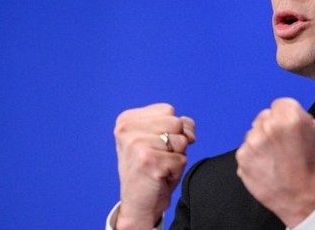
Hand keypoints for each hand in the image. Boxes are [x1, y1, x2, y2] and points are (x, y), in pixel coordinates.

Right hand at [114, 103, 195, 229]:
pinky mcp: (149, 161)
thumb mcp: (158, 139)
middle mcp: (127, 129)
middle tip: (159, 157)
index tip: (157, 145)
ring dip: (177, 156)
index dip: (173, 128)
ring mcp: (137, 144)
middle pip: (176, 122)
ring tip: (160, 166)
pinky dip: (176, 170)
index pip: (168, 109)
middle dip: (176, 142)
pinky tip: (161, 176)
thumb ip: (175, 125)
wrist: (138, 205)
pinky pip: (181, 158)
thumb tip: (189, 131)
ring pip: (181, 140)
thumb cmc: (150, 169)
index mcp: (126, 120)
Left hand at [236, 98, 314, 227]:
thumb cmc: (310, 166)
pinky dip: (253, 156)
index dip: (284, 116)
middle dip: (271, 127)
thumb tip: (293, 113)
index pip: (279, 104)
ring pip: (253, 133)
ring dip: (261, 141)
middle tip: (281, 144)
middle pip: (264, 116)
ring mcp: (253, 142)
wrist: (301, 196)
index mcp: (289, 116)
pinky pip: (245, 149)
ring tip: (275, 157)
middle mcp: (268, 126)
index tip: (287, 126)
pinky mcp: (242, 157)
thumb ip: (304, 116)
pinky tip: (266, 165)